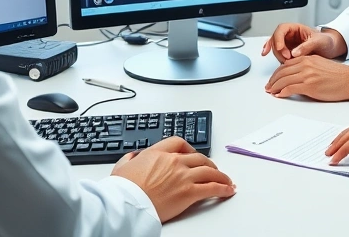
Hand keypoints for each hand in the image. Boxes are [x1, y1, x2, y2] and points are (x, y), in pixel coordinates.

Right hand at [111, 137, 234, 222]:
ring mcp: (183, 176)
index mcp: (157, 153)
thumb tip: (132, 157)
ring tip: (226, 180)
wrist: (126, 203)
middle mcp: (173, 161)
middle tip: (212, 169)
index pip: (179, 143)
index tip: (193, 153)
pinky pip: (212, 188)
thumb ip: (129, 159)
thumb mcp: (121, 167)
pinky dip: (222, 189)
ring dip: (220, 176)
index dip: (189, 148)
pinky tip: (227, 191)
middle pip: (199, 157)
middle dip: (208, 163)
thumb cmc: (123, 189)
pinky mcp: (189, 192)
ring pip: (209, 171)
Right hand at [260, 23, 346, 62]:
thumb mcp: (319, 41)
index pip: (281, 29)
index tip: (280, 48)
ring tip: (290, 62)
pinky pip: (279, 55)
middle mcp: (290, 36)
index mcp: (296, 28)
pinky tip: (276, 61)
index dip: (278, 38)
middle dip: (279, 50)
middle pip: (276, 40)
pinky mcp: (289, 54)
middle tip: (287, 58)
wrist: (332, 49)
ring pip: (276, 49)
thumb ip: (307, 46)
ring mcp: (288, 45)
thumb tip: (294, 52)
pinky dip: (277, 58)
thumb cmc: (327, 41)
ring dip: (279, 56)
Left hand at [264, 55, 348, 100]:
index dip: (277, 73)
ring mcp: (307, 75)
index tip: (273, 79)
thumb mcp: (320, 65)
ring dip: (275, 87)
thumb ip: (307, 67)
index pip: (286, 65)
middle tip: (268, 86)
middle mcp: (305, 64)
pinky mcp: (309, 86)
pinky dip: (282, 92)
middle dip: (273, 80)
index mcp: (308, 58)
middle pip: (282, 72)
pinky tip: (279, 95)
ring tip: (271, 92)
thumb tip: (295, 76)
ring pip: (283, 80)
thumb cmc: (339, 75)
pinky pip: (290, 89)